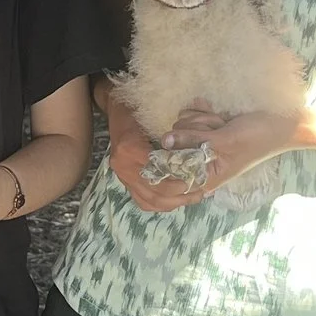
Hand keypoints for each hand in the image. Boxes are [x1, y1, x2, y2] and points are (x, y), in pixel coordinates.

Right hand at [106, 91, 206, 213]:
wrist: (116, 110)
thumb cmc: (137, 111)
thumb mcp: (153, 118)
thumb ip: (169, 137)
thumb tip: (193, 155)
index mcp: (130, 148)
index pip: (158, 170)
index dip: (178, 176)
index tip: (195, 177)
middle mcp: (123, 166)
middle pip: (155, 190)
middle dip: (179, 193)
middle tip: (199, 189)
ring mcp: (122, 176)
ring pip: (150, 200)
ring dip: (173, 203)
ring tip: (193, 197)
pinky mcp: (125, 182)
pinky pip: (142, 201)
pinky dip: (160, 205)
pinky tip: (175, 202)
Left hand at [159, 107, 304, 199]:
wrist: (279, 122)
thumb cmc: (257, 138)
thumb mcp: (225, 140)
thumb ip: (194, 141)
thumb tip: (165, 140)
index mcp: (206, 176)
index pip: (172, 175)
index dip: (169, 159)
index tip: (177, 145)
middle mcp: (200, 161)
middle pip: (174, 143)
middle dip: (197, 130)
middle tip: (218, 131)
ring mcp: (201, 143)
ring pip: (181, 126)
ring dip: (203, 120)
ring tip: (223, 124)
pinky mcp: (204, 127)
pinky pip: (189, 115)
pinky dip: (204, 112)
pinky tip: (221, 116)